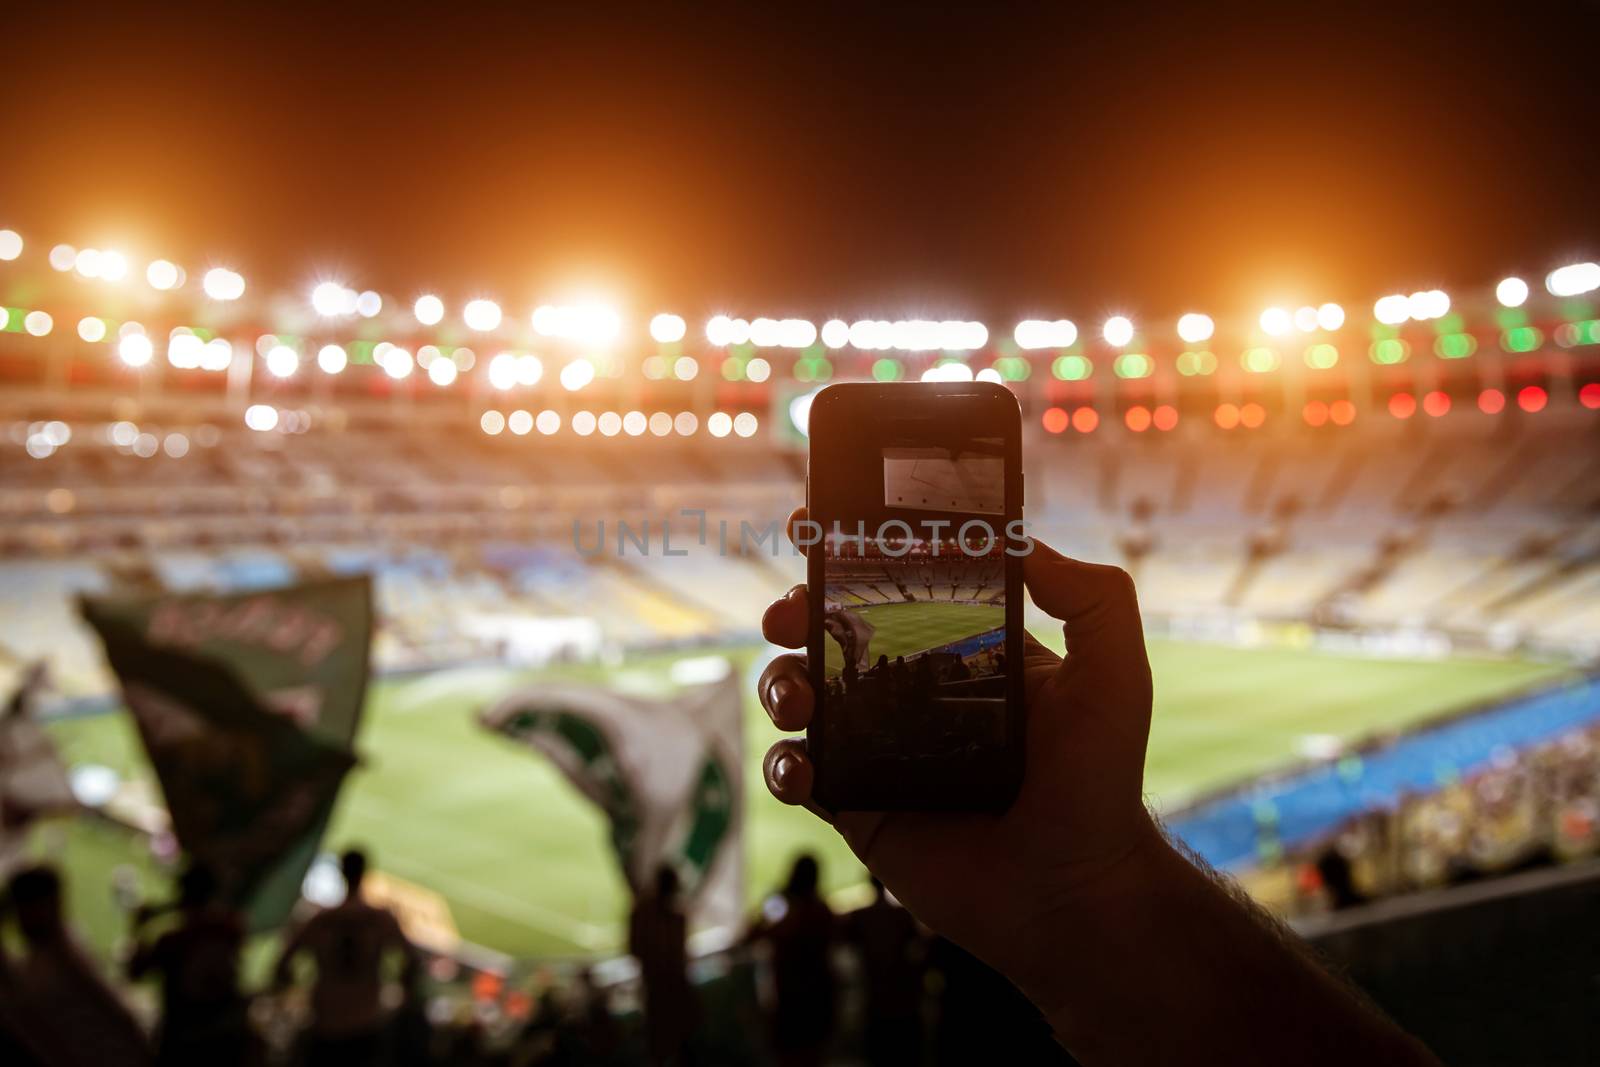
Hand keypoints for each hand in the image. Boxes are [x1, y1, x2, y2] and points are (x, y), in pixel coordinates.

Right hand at [757, 507, 1161, 1005]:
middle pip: (828, 631)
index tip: (813, 522)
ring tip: (798, 694)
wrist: (1074, 892)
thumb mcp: (1114, 675)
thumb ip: (1094, 598)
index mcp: (958, 651)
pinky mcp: (855, 805)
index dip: (848, 551)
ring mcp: (876, 748)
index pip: (895, 586)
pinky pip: (795, 773)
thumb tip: (1025, 542)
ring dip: (778, 680)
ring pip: (798, 694)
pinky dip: (782, 762)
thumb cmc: (1099, 784)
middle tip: (790, 612)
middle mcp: (908, 692)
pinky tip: (806, 764)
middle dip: (795, 609)